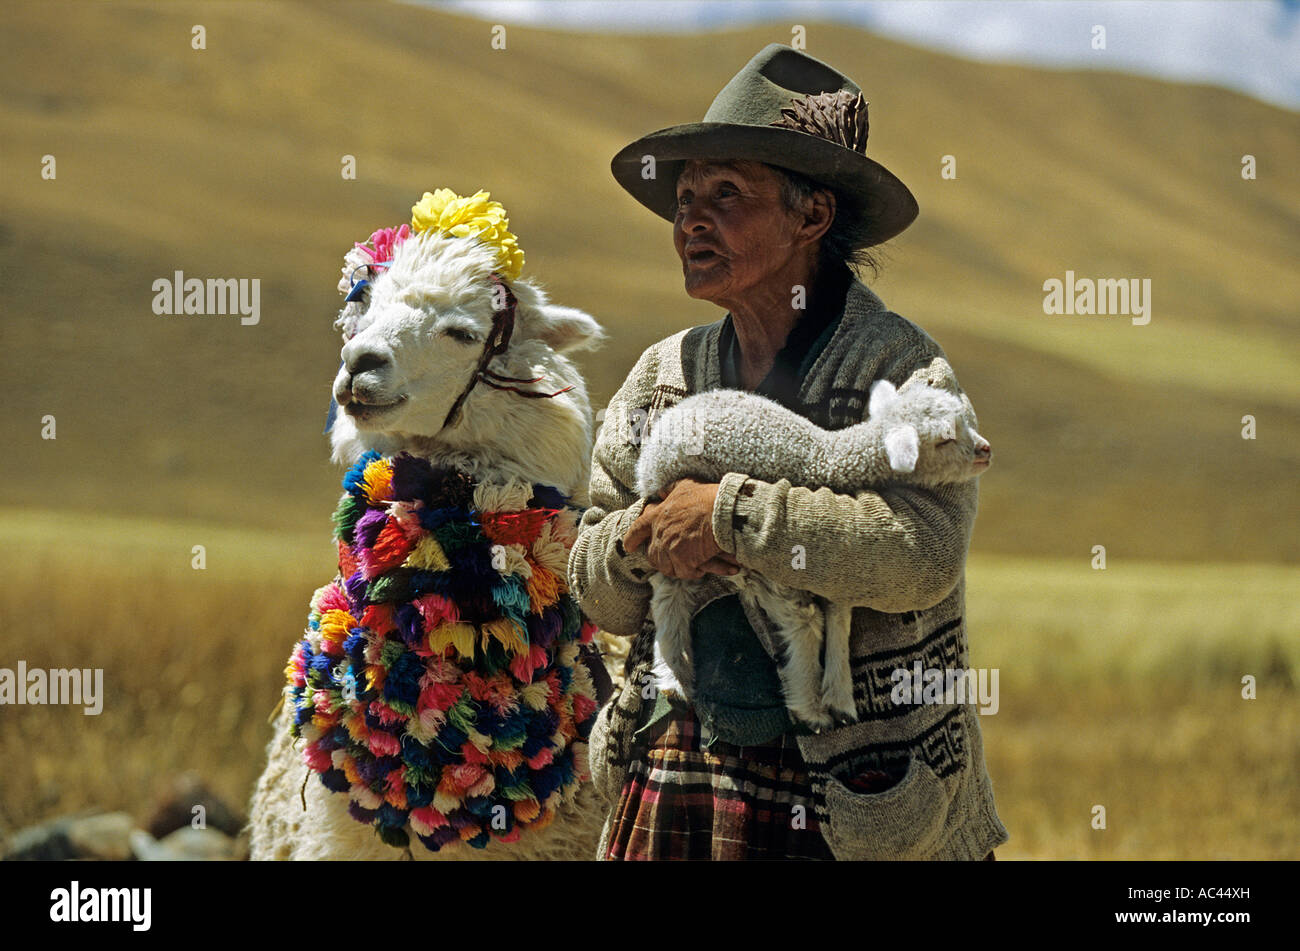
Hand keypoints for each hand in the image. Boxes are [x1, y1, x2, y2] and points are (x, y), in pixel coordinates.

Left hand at [624, 478, 740, 579]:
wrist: (724, 512)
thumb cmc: (708, 497)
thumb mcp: (685, 486)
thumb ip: (671, 490)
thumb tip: (661, 492)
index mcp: (657, 515)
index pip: (637, 529)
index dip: (632, 539)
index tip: (628, 547)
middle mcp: (660, 533)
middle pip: (652, 555)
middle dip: (661, 559)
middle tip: (674, 559)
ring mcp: (670, 548)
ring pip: (667, 567)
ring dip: (677, 567)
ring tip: (689, 565)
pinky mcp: (684, 560)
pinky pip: (684, 573)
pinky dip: (693, 572)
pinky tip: (701, 568)